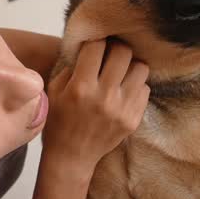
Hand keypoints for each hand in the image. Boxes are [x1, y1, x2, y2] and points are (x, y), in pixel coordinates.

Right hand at [42, 40, 149, 171]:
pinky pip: (145, 89)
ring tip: (121, 71)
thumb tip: (90, 46)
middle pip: (123, 53)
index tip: (95, 45)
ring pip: (141, 68)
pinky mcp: (134, 119)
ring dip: (130, 66)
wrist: (72, 157)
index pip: (97, 46)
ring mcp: (122, 109)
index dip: (95, 41)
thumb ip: (71, 67)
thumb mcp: (54, 90)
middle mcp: (104, 97)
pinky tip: (123, 91)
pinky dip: (135, 85)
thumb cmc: (59, 121)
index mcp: (81, 87)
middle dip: (116, 48)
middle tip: (111, 53)